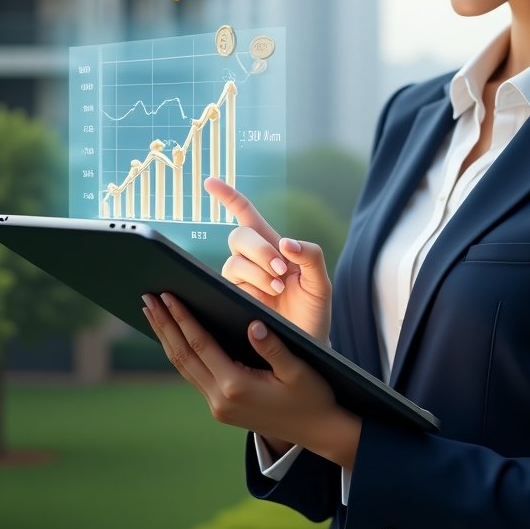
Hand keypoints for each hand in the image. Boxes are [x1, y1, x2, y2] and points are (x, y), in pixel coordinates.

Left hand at [141, 291, 359, 469]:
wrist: (318, 431)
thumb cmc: (313, 396)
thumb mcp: (299, 369)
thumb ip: (274, 347)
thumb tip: (252, 324)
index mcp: (236, 386)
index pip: (200, 345)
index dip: (182, 318)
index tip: (167, 295)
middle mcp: (220, 399)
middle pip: (182, 355)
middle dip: (164, 324)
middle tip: (147, 297)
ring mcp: (217, 406)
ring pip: (183, 367)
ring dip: (166, 338)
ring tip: (153, 312)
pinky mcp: (221, 408)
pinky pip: (193, 374)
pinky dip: (180, 352)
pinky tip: (175, 337)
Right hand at [204, 176, 331, 344]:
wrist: (307, 347)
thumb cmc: (313, 312)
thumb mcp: (321, 282)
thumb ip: (311, 256)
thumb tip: (285, 243)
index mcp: (273, 248)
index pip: (245, 215)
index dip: (227, 197)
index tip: (209, 181)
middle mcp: (252, 261)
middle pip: (239, 238)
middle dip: (260, 249)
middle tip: (281, 270)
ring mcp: (241, 282)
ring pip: (235, 262)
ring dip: (257, 271)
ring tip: (278, 289)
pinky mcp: (233, 301)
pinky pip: (229, 285)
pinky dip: (249, 286)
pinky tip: (260, 298)